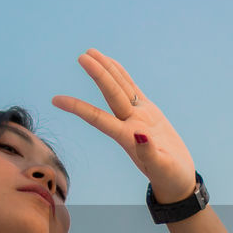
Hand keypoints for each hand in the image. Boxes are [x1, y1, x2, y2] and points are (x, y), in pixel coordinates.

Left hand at [51, 49, 197, 201]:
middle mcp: (129, 124)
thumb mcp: (162, 168)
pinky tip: (112, 65)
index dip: (78, 108)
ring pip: (119, 88)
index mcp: (127, 138)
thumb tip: (139, 135)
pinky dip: (122, 76)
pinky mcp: (148, 112)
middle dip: (98, 75)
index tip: (56, 100)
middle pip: (111, 95)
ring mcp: (138, 116)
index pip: (98, 118)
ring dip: (106, 70)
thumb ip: (150, 154)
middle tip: (82, 56)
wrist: (176, 180)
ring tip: (90, 52)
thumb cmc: (169, 177)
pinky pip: (132, 90)